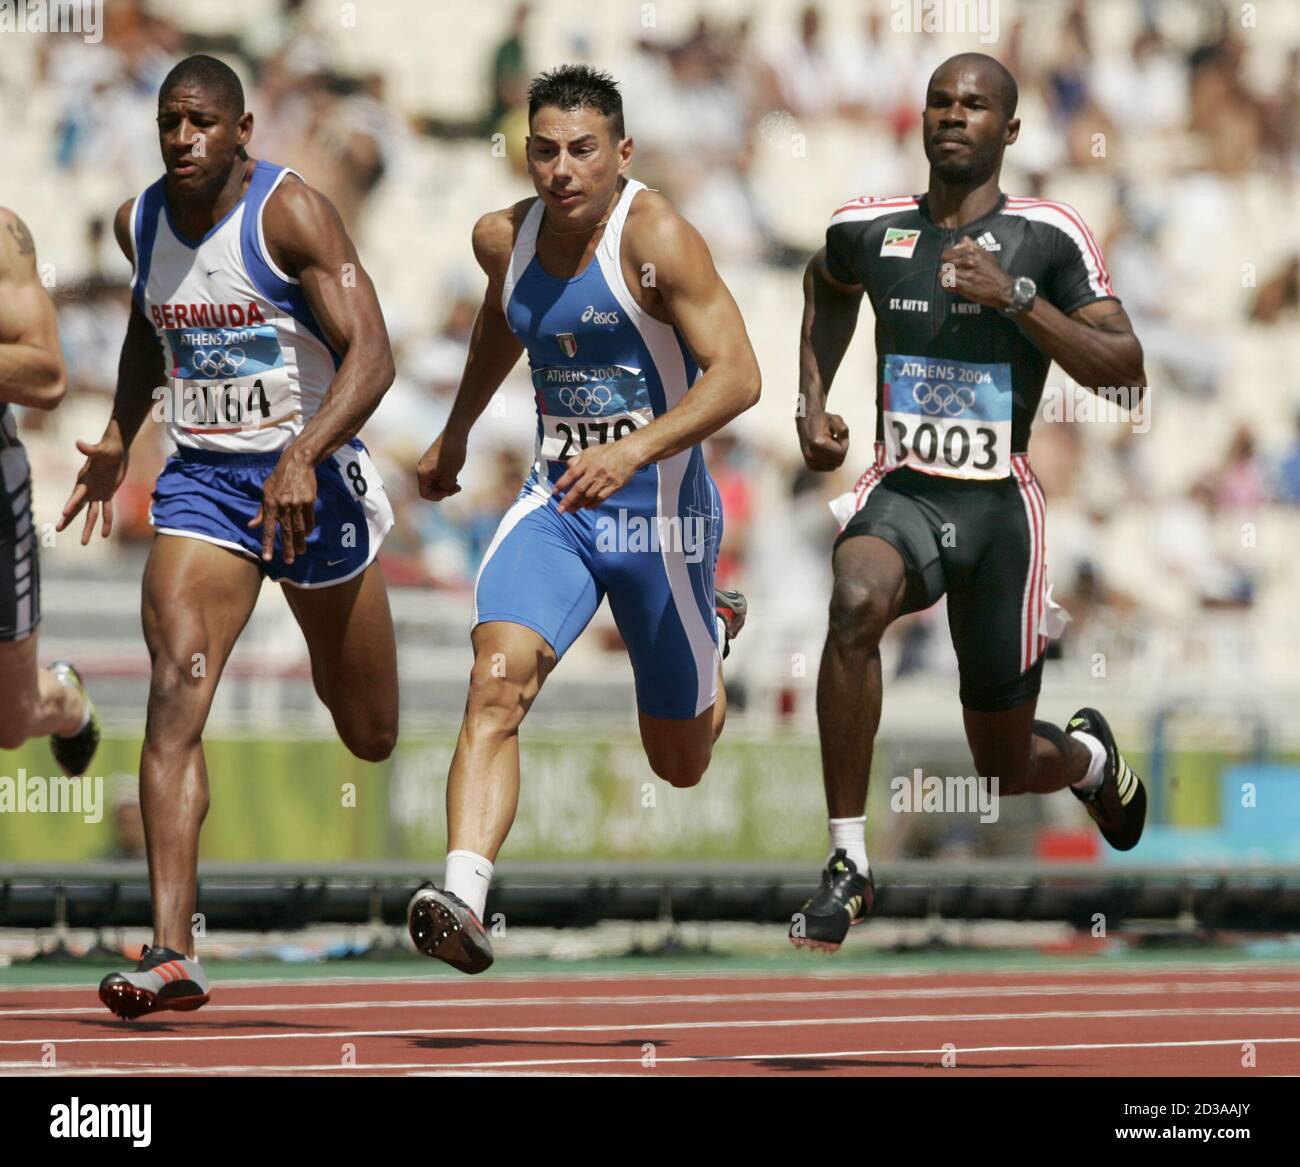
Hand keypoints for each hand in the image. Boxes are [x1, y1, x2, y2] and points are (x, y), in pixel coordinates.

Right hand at [58, 434, 128, 544]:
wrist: (115, 448)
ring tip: (84, 542)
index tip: (64, 513)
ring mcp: (97, 493)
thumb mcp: (100, 449)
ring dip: (88, 527)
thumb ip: (90, 449)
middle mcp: (88, 488)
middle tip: (58, 530)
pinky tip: (105, 534)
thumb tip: (78, 443)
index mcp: (84, 480)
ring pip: (91, 514)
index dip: (71, 503)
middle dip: (68, 519)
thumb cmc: (107, 447)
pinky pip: (107, 511)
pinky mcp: (107, 494)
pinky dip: (106, 522)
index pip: (77, 494)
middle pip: (77, 507)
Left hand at [249, 447, 316, 564]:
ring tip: (301, 552)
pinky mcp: (309, 500)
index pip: (268, 528)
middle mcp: (283, 505)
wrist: (297, 463)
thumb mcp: (266, 491)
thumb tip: (252, 525)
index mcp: (270, 503)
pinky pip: (309, 518)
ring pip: (299, 527)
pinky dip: (309, 528)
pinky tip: (308, 536)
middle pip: (286, 531)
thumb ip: (261, 510)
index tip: (268, 557)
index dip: (268, 543)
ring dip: (299, 542)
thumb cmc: (279, 477)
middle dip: (287, 548)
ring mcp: (297, 503)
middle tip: (290, 561)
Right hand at [416, 432, 465, 501]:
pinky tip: (455, 473)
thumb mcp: (450, 476)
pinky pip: (437, 473)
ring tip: (457, 481)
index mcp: (423, 473)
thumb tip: (443, 490)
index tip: (449, 491)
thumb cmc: (452, 454)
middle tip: (458, 487)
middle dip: (444, 490)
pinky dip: (445, 476)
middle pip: (430, 487)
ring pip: (435, 480)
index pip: (425, 493)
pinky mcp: (433, 459)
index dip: (437, 497)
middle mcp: (422, 468)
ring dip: (446, 484)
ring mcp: (427, 463)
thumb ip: (444, 487)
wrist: (455, 434)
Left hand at [554, 439, 642, 512]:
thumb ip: (577, 460)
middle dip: (568, 501)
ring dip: (579, 505)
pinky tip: (586, 508)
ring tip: (571, 510)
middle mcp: (594, 472)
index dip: (562, 484)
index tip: (555, 493)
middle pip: (579, 489)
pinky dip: (592, 504)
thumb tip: (566, 469)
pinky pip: (601, 498)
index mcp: (587, 462)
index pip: (571, 474)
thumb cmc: (607, 452)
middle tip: (560, 510)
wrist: (628, 453)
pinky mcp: (614, 486)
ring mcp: (605, 480)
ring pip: (589, 496)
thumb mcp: (589, 451)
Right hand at [797, 410, 849, 470]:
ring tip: (830, 445)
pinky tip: (826, 451)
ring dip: (836, 456)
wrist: (806, 422)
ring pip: (834, 466)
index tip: (839, 436)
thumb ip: (842, 429)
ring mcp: (810, 461)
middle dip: (841, 451)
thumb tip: (843, 438)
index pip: (840, 453)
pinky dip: (831, 461)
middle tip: (836, 440)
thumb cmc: (821, 420)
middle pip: (838, 461)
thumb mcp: (835, 419)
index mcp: (817, 443)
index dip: (845, 444)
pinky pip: (829, 467)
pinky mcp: (810, 465)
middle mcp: (811, 454)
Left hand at [940, 237, 1014, 308]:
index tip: (948, 260)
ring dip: (945, 276)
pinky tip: (950, 285)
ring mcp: (967, 273)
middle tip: (950, 271)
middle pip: (947, 261)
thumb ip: (974, 246)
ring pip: (945, 272)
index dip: (948, 256)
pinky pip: (948, 282)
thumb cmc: (995, 273)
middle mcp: (970, 261)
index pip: (952, 251)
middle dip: (946, 267)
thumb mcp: (987, 254)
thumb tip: (963, 240)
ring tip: (949, 279)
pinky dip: (946, 284)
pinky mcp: (965, 285)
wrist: (1003, 288)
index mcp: (974, 252)